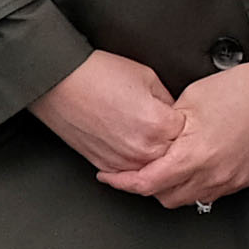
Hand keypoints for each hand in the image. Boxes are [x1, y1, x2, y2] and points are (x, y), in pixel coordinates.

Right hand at [34, 50, 186, 178]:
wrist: (61, 83)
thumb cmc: (97, 75)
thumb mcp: (147, 77)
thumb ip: (168, 100)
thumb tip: (176, 112)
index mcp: (158, 126)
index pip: (188, 133)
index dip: (183, 121)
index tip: (176, 114)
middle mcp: (143, 150)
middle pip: (174, 155)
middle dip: (172, 141)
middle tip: (159, 123)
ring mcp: (123, 162)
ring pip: (153, 169)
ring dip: (153, 154)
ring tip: (140, 130)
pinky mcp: (106, 166)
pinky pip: (130, 172)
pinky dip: (133, 160)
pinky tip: (127, 140)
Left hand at [100, 59, 248, 211]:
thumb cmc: (246, 87)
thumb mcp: (192, 98)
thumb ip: (169, 125)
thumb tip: (156, 137)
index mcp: (195, 154)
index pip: (147, 182)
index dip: (122, 181)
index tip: (110, 176)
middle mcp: (214, 174)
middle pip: (167, 198)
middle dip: (148, 187)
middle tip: (138, 169)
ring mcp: (234, 179)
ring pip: (193, 198)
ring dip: (176, 187)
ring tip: (170, 165)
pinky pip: (217, 191)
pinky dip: (201, 183)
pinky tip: (200, 164)